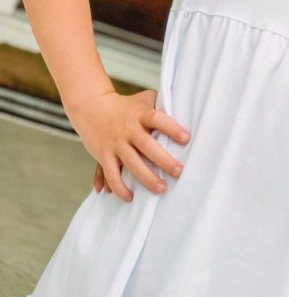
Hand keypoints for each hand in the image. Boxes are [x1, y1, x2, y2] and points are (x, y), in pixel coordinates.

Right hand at [70, 89, 189, 201]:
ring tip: (161, 189)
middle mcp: (128, 129)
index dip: (171, 128)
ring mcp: (116, 143)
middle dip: (163, 160)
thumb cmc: (126, 106)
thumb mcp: (144, 99)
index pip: (157, 119)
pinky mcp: (103, 155)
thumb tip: (187, 109)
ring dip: (146, 178)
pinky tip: (130, 197)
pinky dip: (119, 187)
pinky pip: (111, 174)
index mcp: (141, 114)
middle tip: (178, 172)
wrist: (91, 106)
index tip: (186, 138)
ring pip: (131, 163)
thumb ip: (162, 104)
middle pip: (147, 145)